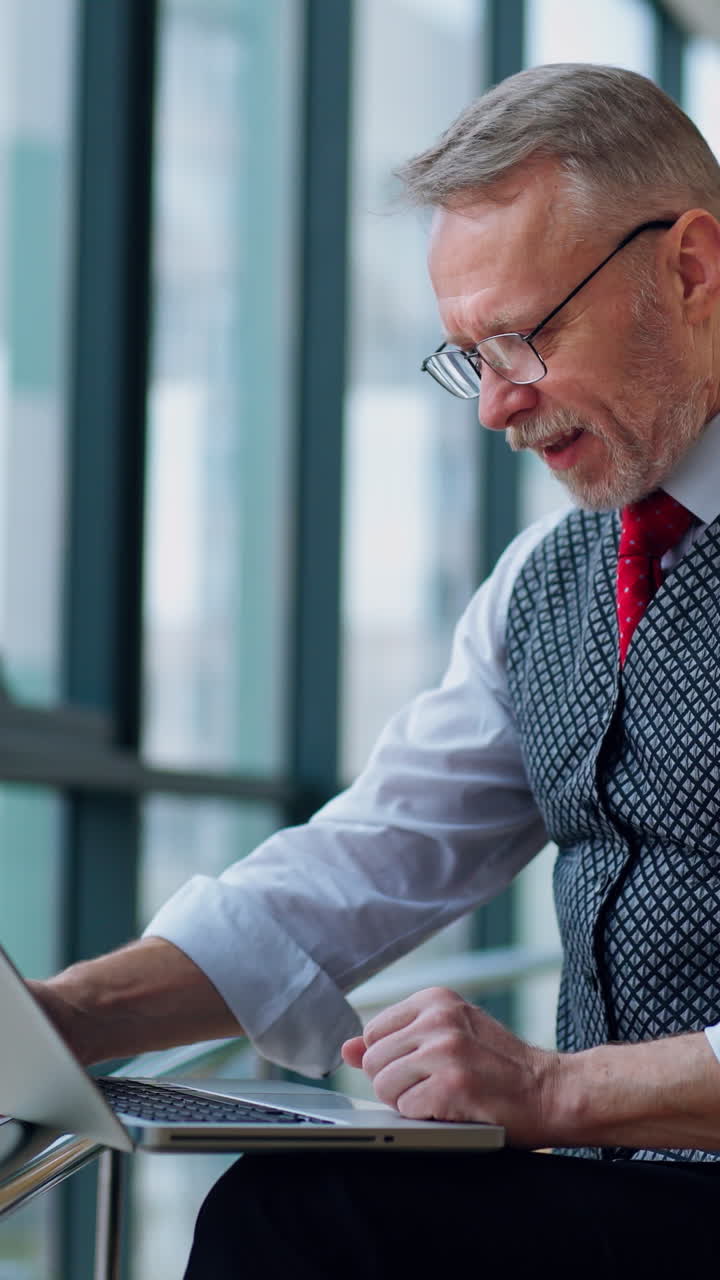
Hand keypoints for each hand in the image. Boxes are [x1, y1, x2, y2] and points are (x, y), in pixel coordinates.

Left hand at [342, 986, 559, 1146]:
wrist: (552, 1091)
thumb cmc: (500, 1067)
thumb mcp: (449, 1036)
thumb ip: (396, 1039)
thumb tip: (346, 1049)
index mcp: (435, 999)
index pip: (373, 1032)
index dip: (392, 1060)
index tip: (424, 1066)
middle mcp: (438, 1018)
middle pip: (374, 1062)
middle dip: (396, 1084)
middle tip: (436, 1086)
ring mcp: (444, 1051)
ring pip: (384, 1087)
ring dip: (409, 1103)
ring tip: (445, 1097)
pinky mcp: (451, 1086)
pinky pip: (405, 1110)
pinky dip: (426, 1118)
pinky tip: (455, 1110)